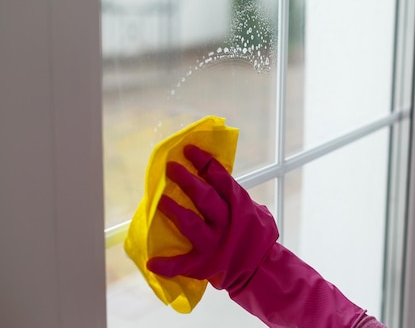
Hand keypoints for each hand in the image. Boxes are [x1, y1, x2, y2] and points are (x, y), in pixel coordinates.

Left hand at [146, 144, 278, 293]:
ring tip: (160, 200)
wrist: (260, 268)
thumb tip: (211, 173)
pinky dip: (167, 264)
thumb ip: (234, 195)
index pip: (221, 178)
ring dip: (174, 211)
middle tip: (171, 167)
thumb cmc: (254, 235)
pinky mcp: (204, 264)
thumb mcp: (253, 211)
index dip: (204, 162)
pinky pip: (182, 264)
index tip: (188, 150)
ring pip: (191, 224)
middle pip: (205, 198)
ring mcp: (214, 243)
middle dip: (187, 181)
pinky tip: (152, 261)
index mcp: (239, 205)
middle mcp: (226, 222)